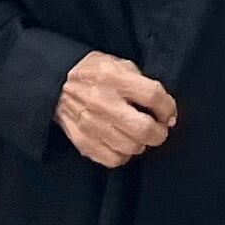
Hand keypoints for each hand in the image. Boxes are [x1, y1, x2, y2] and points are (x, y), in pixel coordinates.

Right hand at [56, 51, 177, 167]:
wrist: (56, 84)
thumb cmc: (94, 73)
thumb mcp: (119, 64)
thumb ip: (142, 83)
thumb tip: (165, 110)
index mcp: (114, 79)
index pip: (153, 96)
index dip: (168, 108)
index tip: (169, 113)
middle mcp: (102, 103)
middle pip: (144, 129)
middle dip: (160, 133)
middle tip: (159, 129)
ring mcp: (91, 125)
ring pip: (131, 147)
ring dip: (142, 144)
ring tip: (139, 136)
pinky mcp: (83, 142)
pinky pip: (114, 159)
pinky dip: (124, 155)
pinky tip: (123, 143)